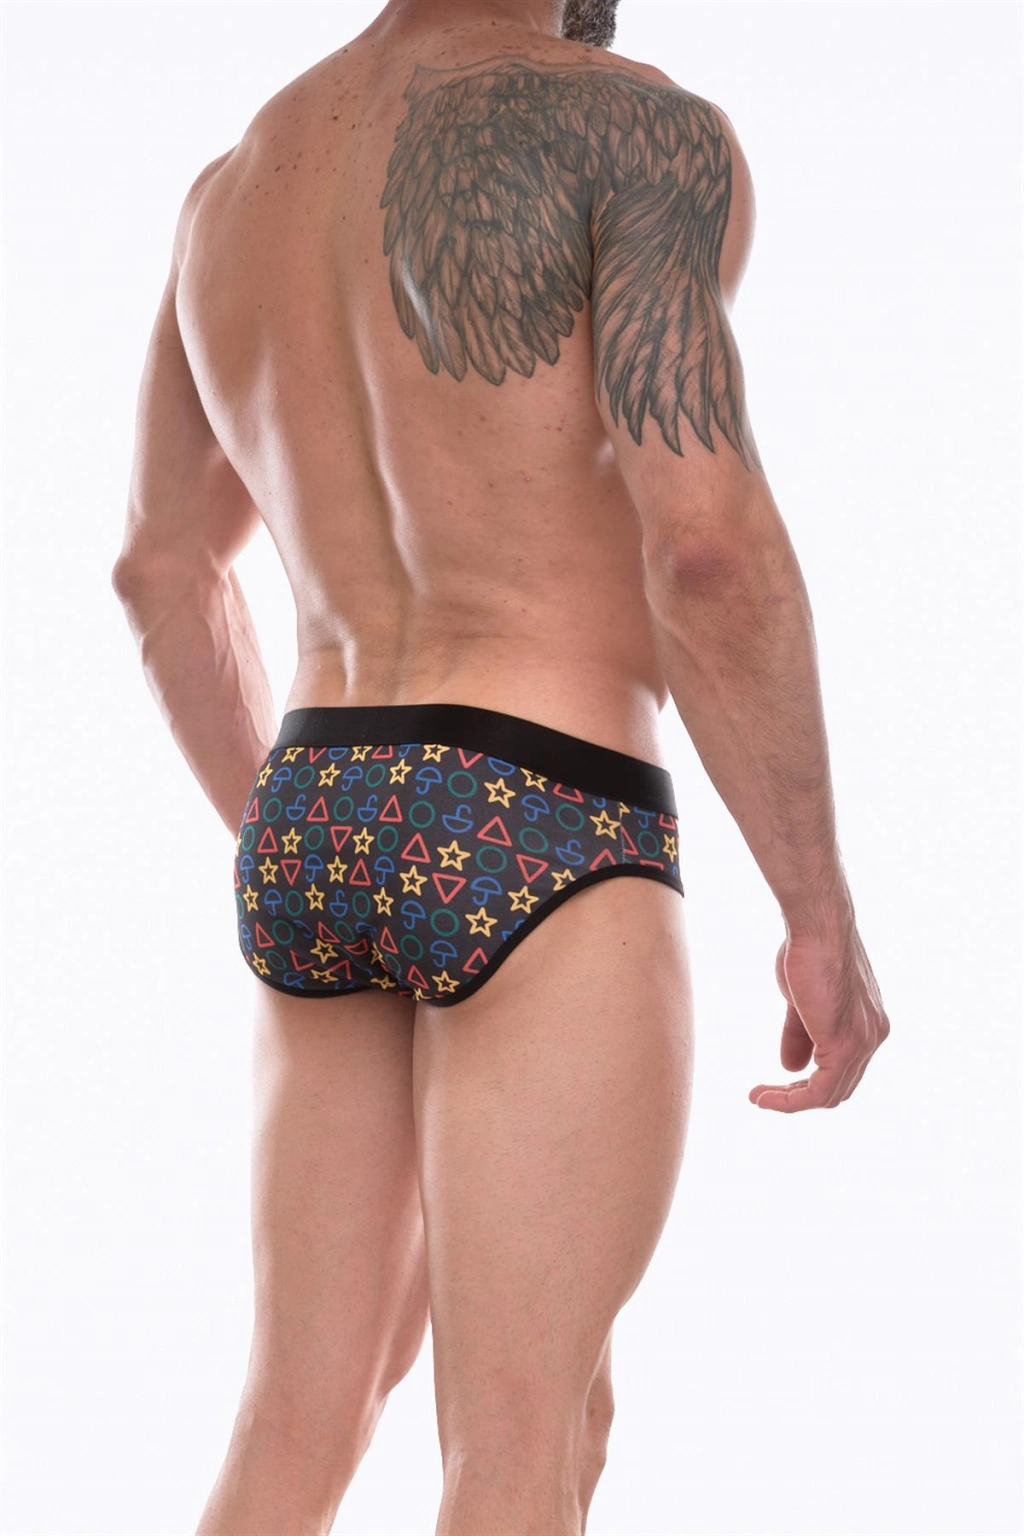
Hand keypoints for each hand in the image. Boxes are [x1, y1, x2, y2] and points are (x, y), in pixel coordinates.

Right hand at [750, 928, 889, 1111]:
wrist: (816, 928)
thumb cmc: (809, 951)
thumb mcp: (802, 1000)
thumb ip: (801, 1034)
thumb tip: (791, 1067)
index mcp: (868, 1024)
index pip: (843, 1069)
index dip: (809, 1082)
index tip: (777, 1082)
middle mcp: (873, 1036)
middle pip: (839, 1086)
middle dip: (799, 1095)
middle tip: (765, 1094)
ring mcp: (863, 1042)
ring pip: (830, 1094)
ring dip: (791, 1101)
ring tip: (759, 1098)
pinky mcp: (845, 1045)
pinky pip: (819, 1091)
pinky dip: (791, 1101)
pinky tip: (765, 1096)